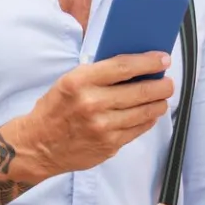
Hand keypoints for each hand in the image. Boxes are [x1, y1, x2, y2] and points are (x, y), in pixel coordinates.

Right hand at [3, 51, 174, 180]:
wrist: (37, 146)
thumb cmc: (54, 109)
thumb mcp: (69, 82)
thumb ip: (98, 74)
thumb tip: (135, 66)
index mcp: (80, 82)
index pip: (124, 67)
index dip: (149, 62)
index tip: (163, 59)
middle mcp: (93, 104)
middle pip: (142, 91)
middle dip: (162, 85)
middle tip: (168, 82)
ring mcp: (103, 127)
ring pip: (145, 112)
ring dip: (159, 103)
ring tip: (161, 98)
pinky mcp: (109, 145)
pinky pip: (138, 130)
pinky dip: (147, 120)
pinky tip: (148, 114)